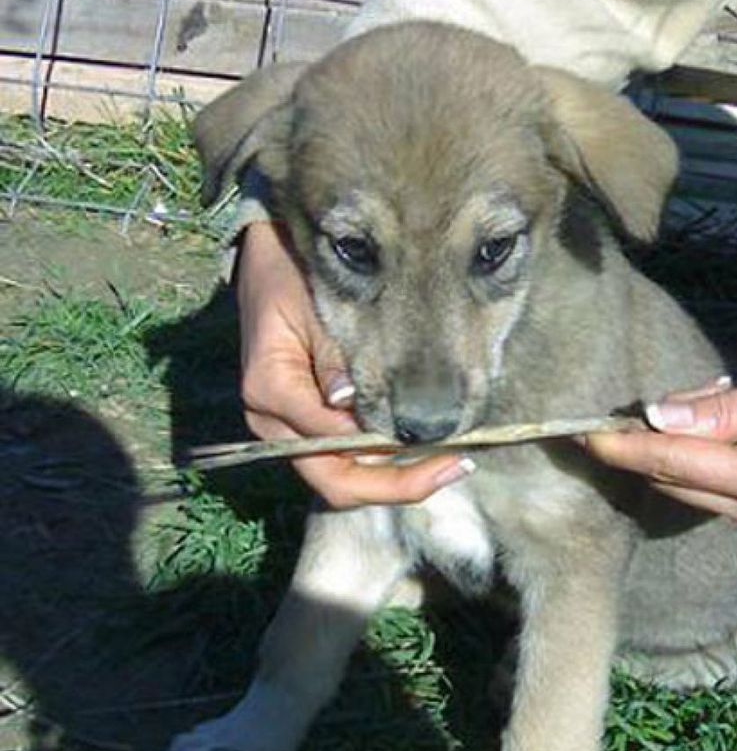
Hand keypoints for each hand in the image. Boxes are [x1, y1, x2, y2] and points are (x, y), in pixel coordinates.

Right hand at [236, 222, 467, 506]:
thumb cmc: (292, 278)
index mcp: (271, 389)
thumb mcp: (316, 305)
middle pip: (337, 483)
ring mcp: (281, 429)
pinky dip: (381, 461)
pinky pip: (340, 459)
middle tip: (455, 468)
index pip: (334, 446)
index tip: (445, 450)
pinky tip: (422, 450)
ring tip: (449, 463)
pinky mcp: (298, 427)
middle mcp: (270, 422)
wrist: (265, 265)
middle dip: (398, 485)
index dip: (391, 458)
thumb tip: (347, 403)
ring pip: (341, 480)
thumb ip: (333, 358)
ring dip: (394, 478)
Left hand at [581, 360, 736, 539]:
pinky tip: (712, 427)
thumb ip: (724, 407)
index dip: (623, 448)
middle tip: (618, 413)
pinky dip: (700, 463)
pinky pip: (718, 494)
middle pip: (676, 482)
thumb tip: (657, 414)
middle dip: (640, 449)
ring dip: (673, 452)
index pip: (674, 463)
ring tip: (690, 404)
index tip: (579, 433)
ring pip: (694, 490)